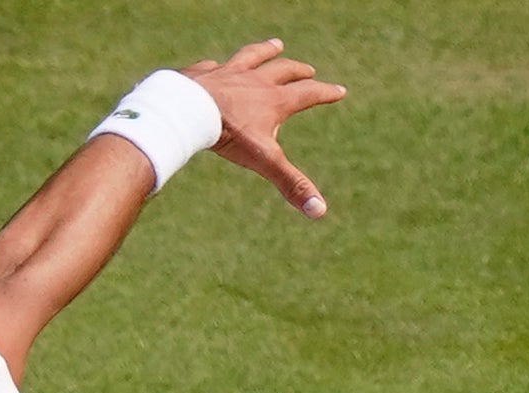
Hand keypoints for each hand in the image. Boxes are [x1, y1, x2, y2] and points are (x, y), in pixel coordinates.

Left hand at [183, 39, 346, 217]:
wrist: (189, 110)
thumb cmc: (228, 134)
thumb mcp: (264, 160)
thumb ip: (291, 184)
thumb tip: (319, 211)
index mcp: (275, 100)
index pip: (309, 94)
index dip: (326, 93)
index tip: (339, 91)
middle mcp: (255, 80)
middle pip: (284, 71)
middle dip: (298, 71)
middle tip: (309, 71)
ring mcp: (229, 73)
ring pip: (252, 57)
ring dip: (265, 51)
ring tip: (275, 45)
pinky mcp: (204, 73)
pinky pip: (214, 66)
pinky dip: (219, 65)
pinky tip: (216, 64)